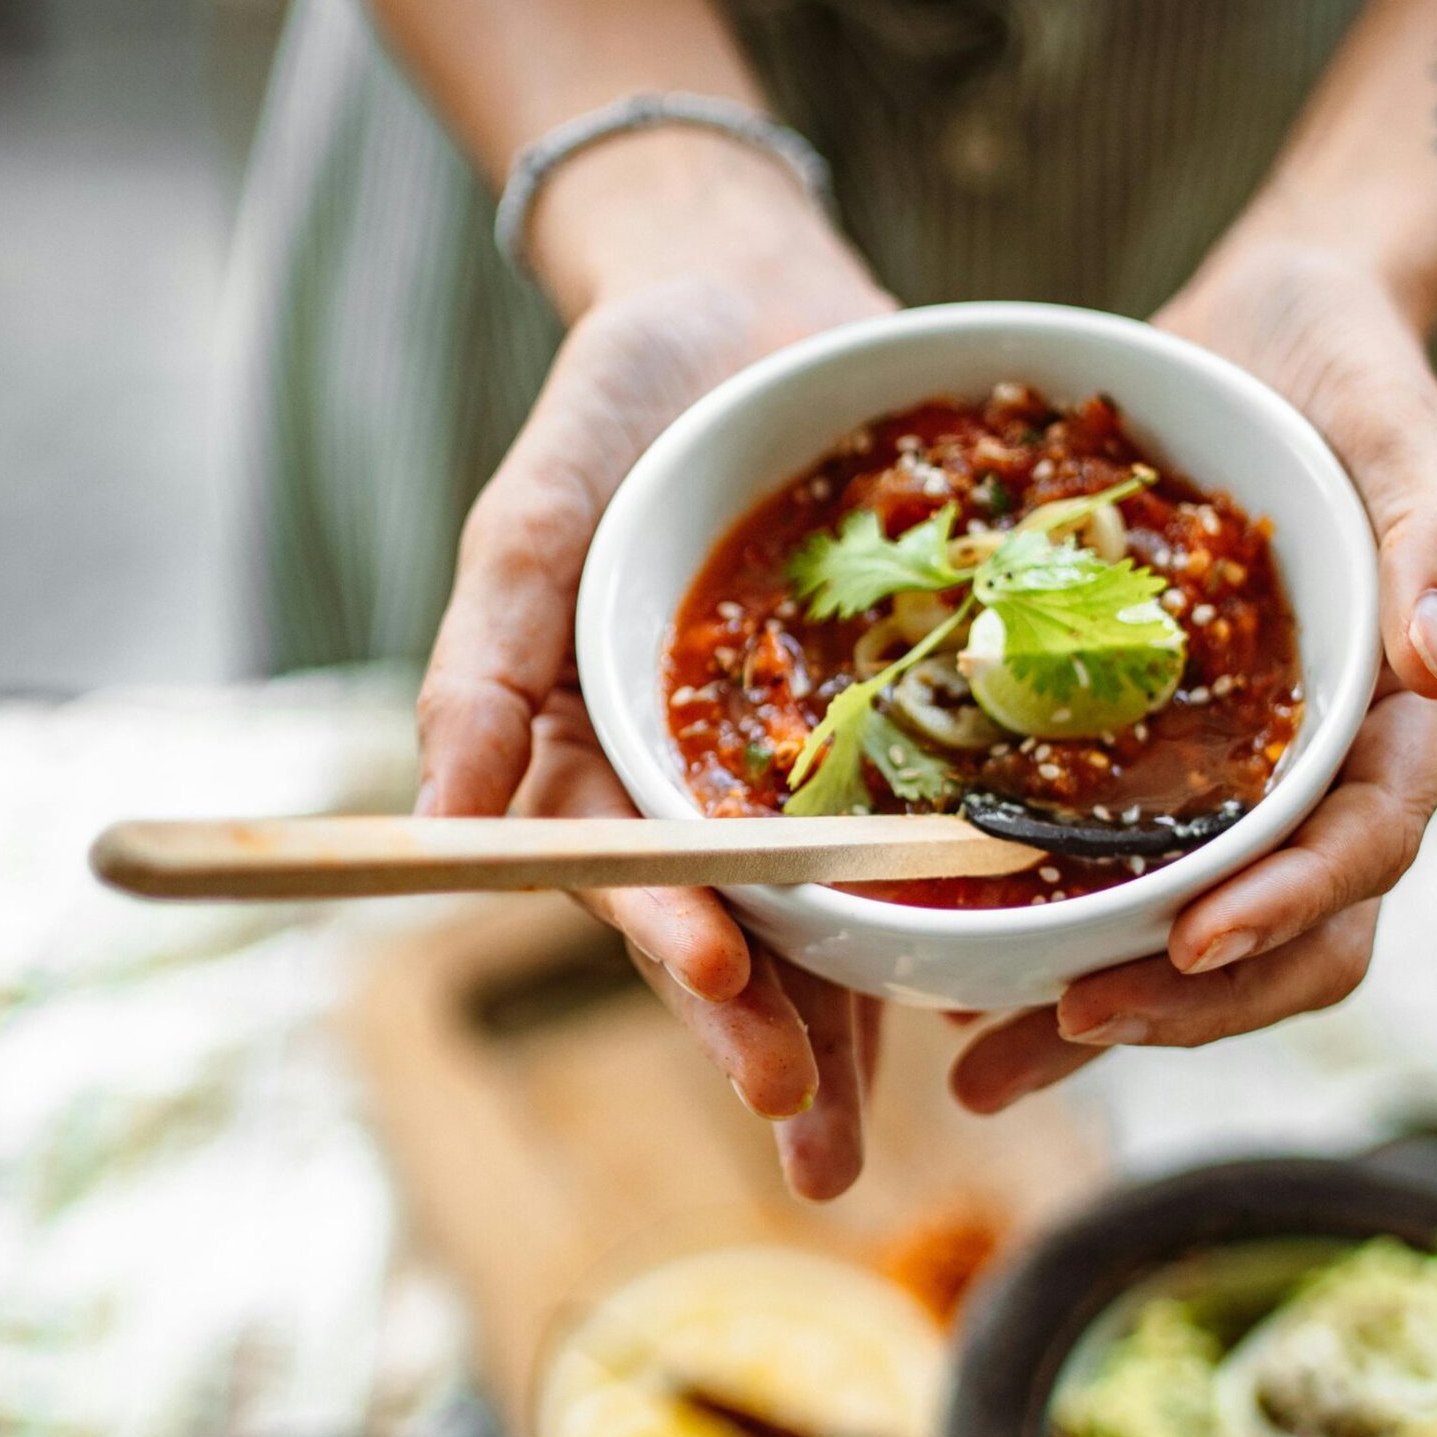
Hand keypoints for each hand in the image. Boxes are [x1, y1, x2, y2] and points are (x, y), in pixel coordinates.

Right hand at [415, 135, 893, 1196]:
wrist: (749, 304)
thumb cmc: (616, 401)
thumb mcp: (532, 509)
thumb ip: (485, 658)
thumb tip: (436, 819)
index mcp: (600, 755)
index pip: (628, 874)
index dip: (671, 934)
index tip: (718, 983)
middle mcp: (702, 781)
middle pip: (734, 929)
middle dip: (768, 1032)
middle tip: (810, 1131)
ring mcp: (805, 762)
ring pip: (828, 913)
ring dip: (852, 1022)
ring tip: (882, 1132)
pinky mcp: (898, 725)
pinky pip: (928, 820)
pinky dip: (955, 897)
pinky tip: (999, 971)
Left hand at [951, 234, 1436, 1113]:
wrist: (1254, 339)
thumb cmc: (1345, 373)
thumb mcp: (1397, 425)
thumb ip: (1436, 539)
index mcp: (1394, 720)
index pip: (1362, 847)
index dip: (1287, 906)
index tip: (1193, 942)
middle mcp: (1318, 775)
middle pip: (1281, 937)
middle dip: (1181, 1002)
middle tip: (1063, 1025)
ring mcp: (1232, 784)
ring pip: (1186, 938)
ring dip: (1096, 1015)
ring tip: (976, 1066)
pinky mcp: (1150, 772)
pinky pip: (1105, 878)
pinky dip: (1040, 935)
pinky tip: (946, 973)